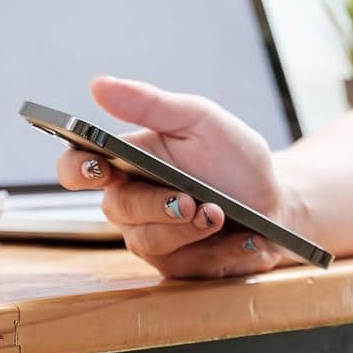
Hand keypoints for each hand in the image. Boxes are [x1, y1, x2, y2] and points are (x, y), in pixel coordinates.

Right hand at [54, 76, 300, 278]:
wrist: (275, 199)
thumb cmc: (232, 156)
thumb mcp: (199, 119)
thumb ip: (150, 104)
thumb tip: (98, 85)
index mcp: (125, 162)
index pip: (78, 168)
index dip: (78, 169)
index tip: (100, 166)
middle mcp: (131, 202)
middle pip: (117, 209)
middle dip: (155, 204)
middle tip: (188, 199)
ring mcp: (151, 238)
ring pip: (149, 241)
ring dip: (188, 229)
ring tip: (220, 213)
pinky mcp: (177, 267)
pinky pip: (185, 266)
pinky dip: (219, 250)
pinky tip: (244, 237)